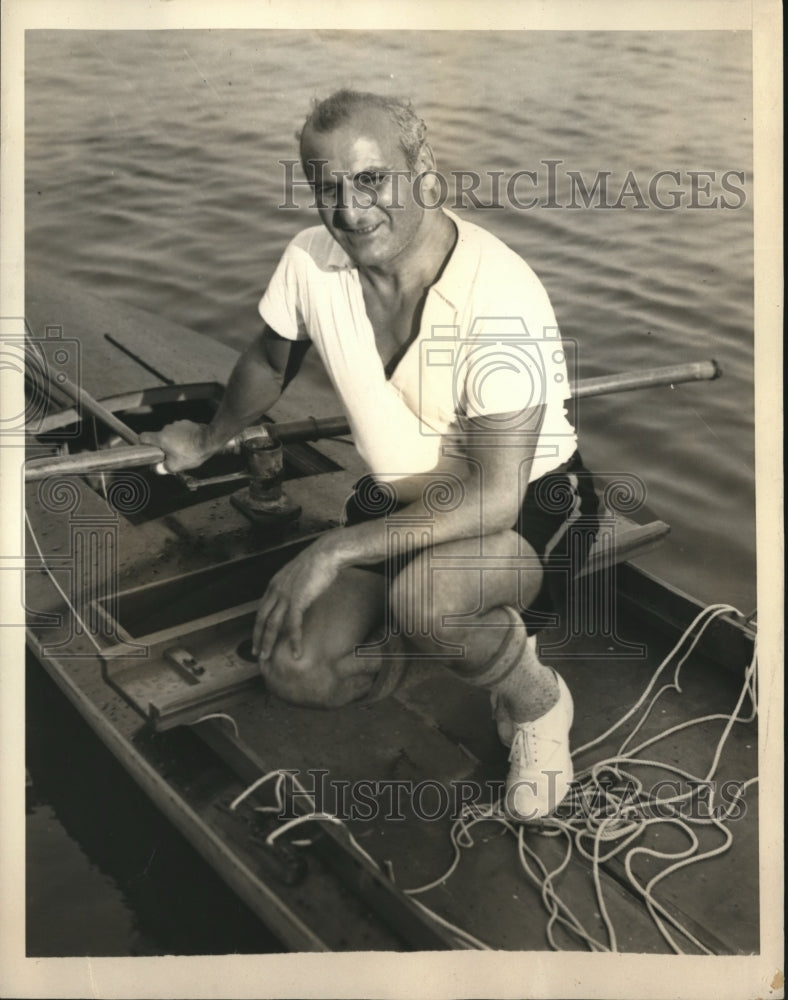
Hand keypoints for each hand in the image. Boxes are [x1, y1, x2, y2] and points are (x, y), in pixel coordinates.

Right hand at [139, 420, 215, 472]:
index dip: (143, 443)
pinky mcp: (187, 423)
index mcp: (161, 438)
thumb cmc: (192, 452)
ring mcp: (177, 424)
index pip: (143, 437)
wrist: (209, 440)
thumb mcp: (175, 466)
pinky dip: (183, 437)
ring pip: (170, 434)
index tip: (148, 449)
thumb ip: (162, 468)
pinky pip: (180, 431)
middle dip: (163, 446)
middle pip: (159, 437)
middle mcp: (167, 428)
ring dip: (174, 441)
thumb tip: (157, 469)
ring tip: (184, 450)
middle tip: (171, 455)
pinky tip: (190, 444)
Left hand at [252, 536, 341, 660]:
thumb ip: (293, 586)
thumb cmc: (318, 562)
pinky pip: (293, 625)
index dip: (257, 625)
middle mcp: (276, 590)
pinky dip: (294, 640)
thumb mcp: (298, 575)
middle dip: (257, 637)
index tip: (257, 636)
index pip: (261, 608)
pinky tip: (296, 652)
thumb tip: (297, 597)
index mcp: (275, 583)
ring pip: (272, 625)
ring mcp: (285, 596)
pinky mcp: (298, 600)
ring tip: (267, 657)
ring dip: (268, 642)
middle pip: (262, 619)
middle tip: (256, 653)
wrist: (326, 553)